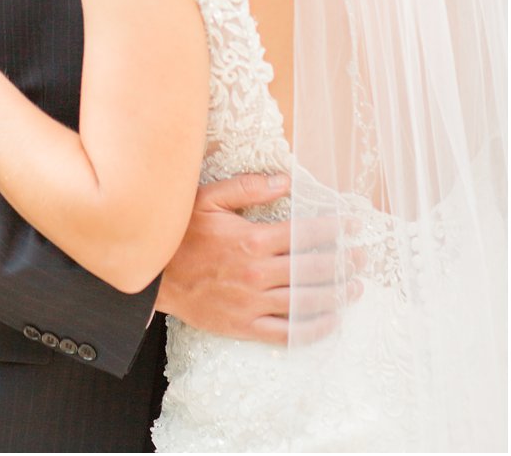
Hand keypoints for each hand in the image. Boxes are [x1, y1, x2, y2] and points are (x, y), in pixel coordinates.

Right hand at [156, 174, 362, 344]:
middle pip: (313, 269)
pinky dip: (314, 329)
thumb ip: (246, 187)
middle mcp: (257, 273)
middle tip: (361, 257)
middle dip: (344, 262)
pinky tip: (331, 321)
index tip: (352, 225)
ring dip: (337, 294)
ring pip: (306, 301)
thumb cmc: (179, 234)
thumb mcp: (206, 199)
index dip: (334, 229)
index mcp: (251, 240)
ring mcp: (252, 302)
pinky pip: (288, 333)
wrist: (152, 276)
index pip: (305, 233)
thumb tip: (285, 180)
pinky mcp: (244, 326)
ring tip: (354, 287)